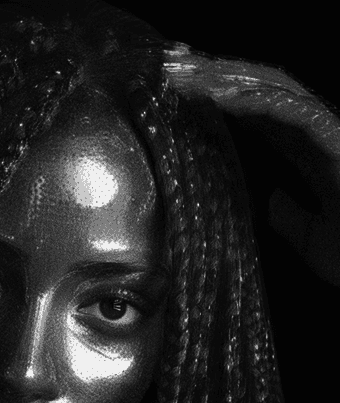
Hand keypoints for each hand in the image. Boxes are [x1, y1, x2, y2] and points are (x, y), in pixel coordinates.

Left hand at [164, 44, 339, 285]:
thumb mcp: (313, 238)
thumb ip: (291, 217)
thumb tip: (272, 200)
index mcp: (309, 150)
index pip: (260, 112)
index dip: (222, 98)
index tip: (183, 92)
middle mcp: (317, 132)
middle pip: (262, 91)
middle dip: (217, 76)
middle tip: (174, 69)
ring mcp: (329, 131)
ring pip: (274, 89)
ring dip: (227, 80)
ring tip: (186, 76)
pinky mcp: (337, 139)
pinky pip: (292, 110)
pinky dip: (254, 100)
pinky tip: (219, 96)